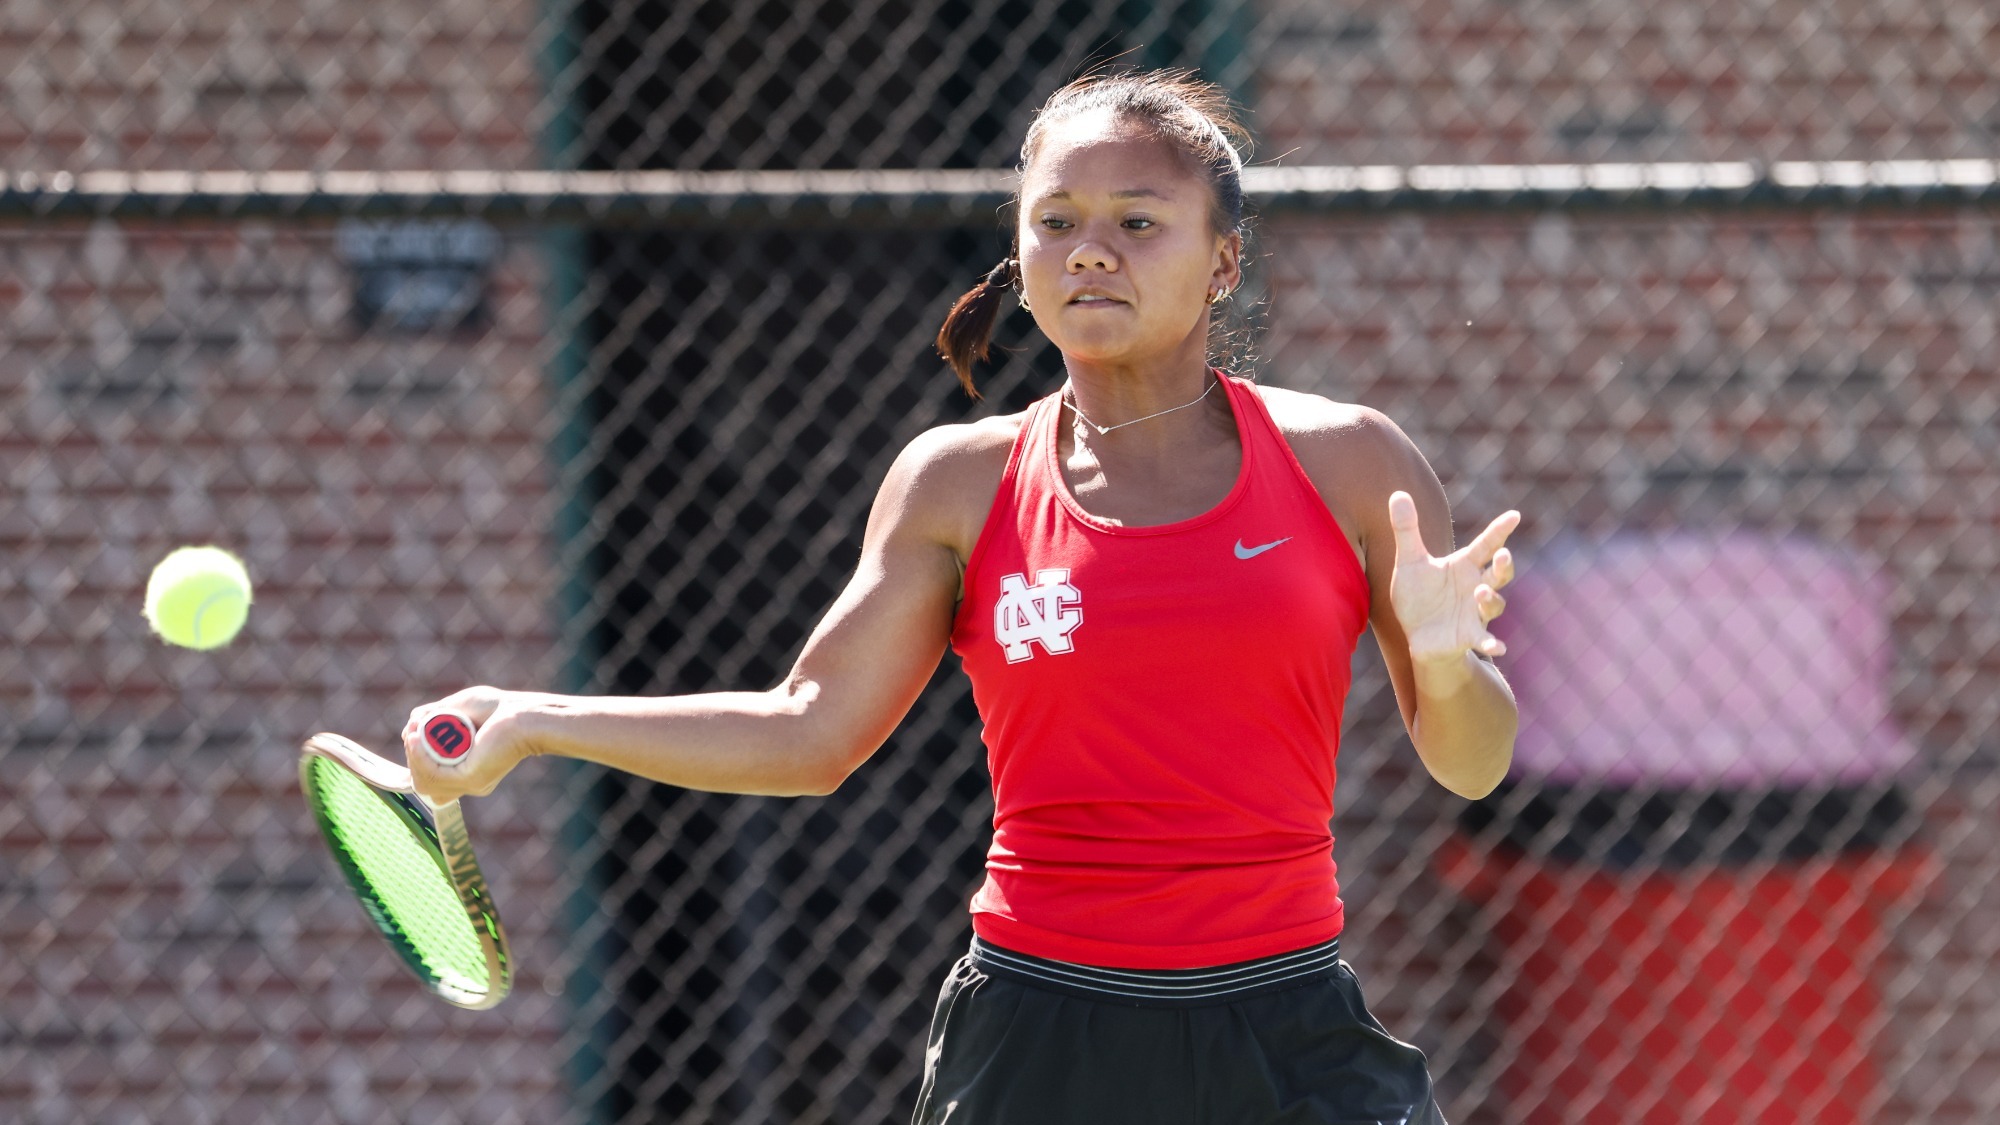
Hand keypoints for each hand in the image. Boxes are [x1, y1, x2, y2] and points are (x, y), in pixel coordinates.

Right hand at [403, 685, 537, 804]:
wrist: (524, 713)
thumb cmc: (497, 708)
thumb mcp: (457, 709)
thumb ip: (432, 718)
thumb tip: (410, 727)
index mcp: (466, 772)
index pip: (428, 779)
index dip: (414, 759)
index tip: (413, 735)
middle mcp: (468, 783)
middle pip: (422, 782)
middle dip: (412, 756)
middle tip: (414, 730)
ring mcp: (470, 783)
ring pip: (425, 780)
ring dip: (413, 755)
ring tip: (414, 732)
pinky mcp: (471, 777)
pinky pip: (434, 774)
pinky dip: (420, 757)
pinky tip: (416, 739)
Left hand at [1386, 491, 1518, 664]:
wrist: (1417, 635)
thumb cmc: (1418, 596)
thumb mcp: (1409, 561)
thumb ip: (1406, 530)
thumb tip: (1398, 493)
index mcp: (1464, 565)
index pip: (1486, 544)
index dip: (1500, 530)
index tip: (1514, 515)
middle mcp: (1476, 587)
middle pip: (1499, 574)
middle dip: (1505, 565)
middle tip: (1504, 555)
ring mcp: (1476, 613)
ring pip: (1493, 604)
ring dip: (1491, 599)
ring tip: (1480, 592)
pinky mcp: (1469, 636)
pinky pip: (1485, 640)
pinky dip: (1493, 644)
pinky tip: (1499, 648)